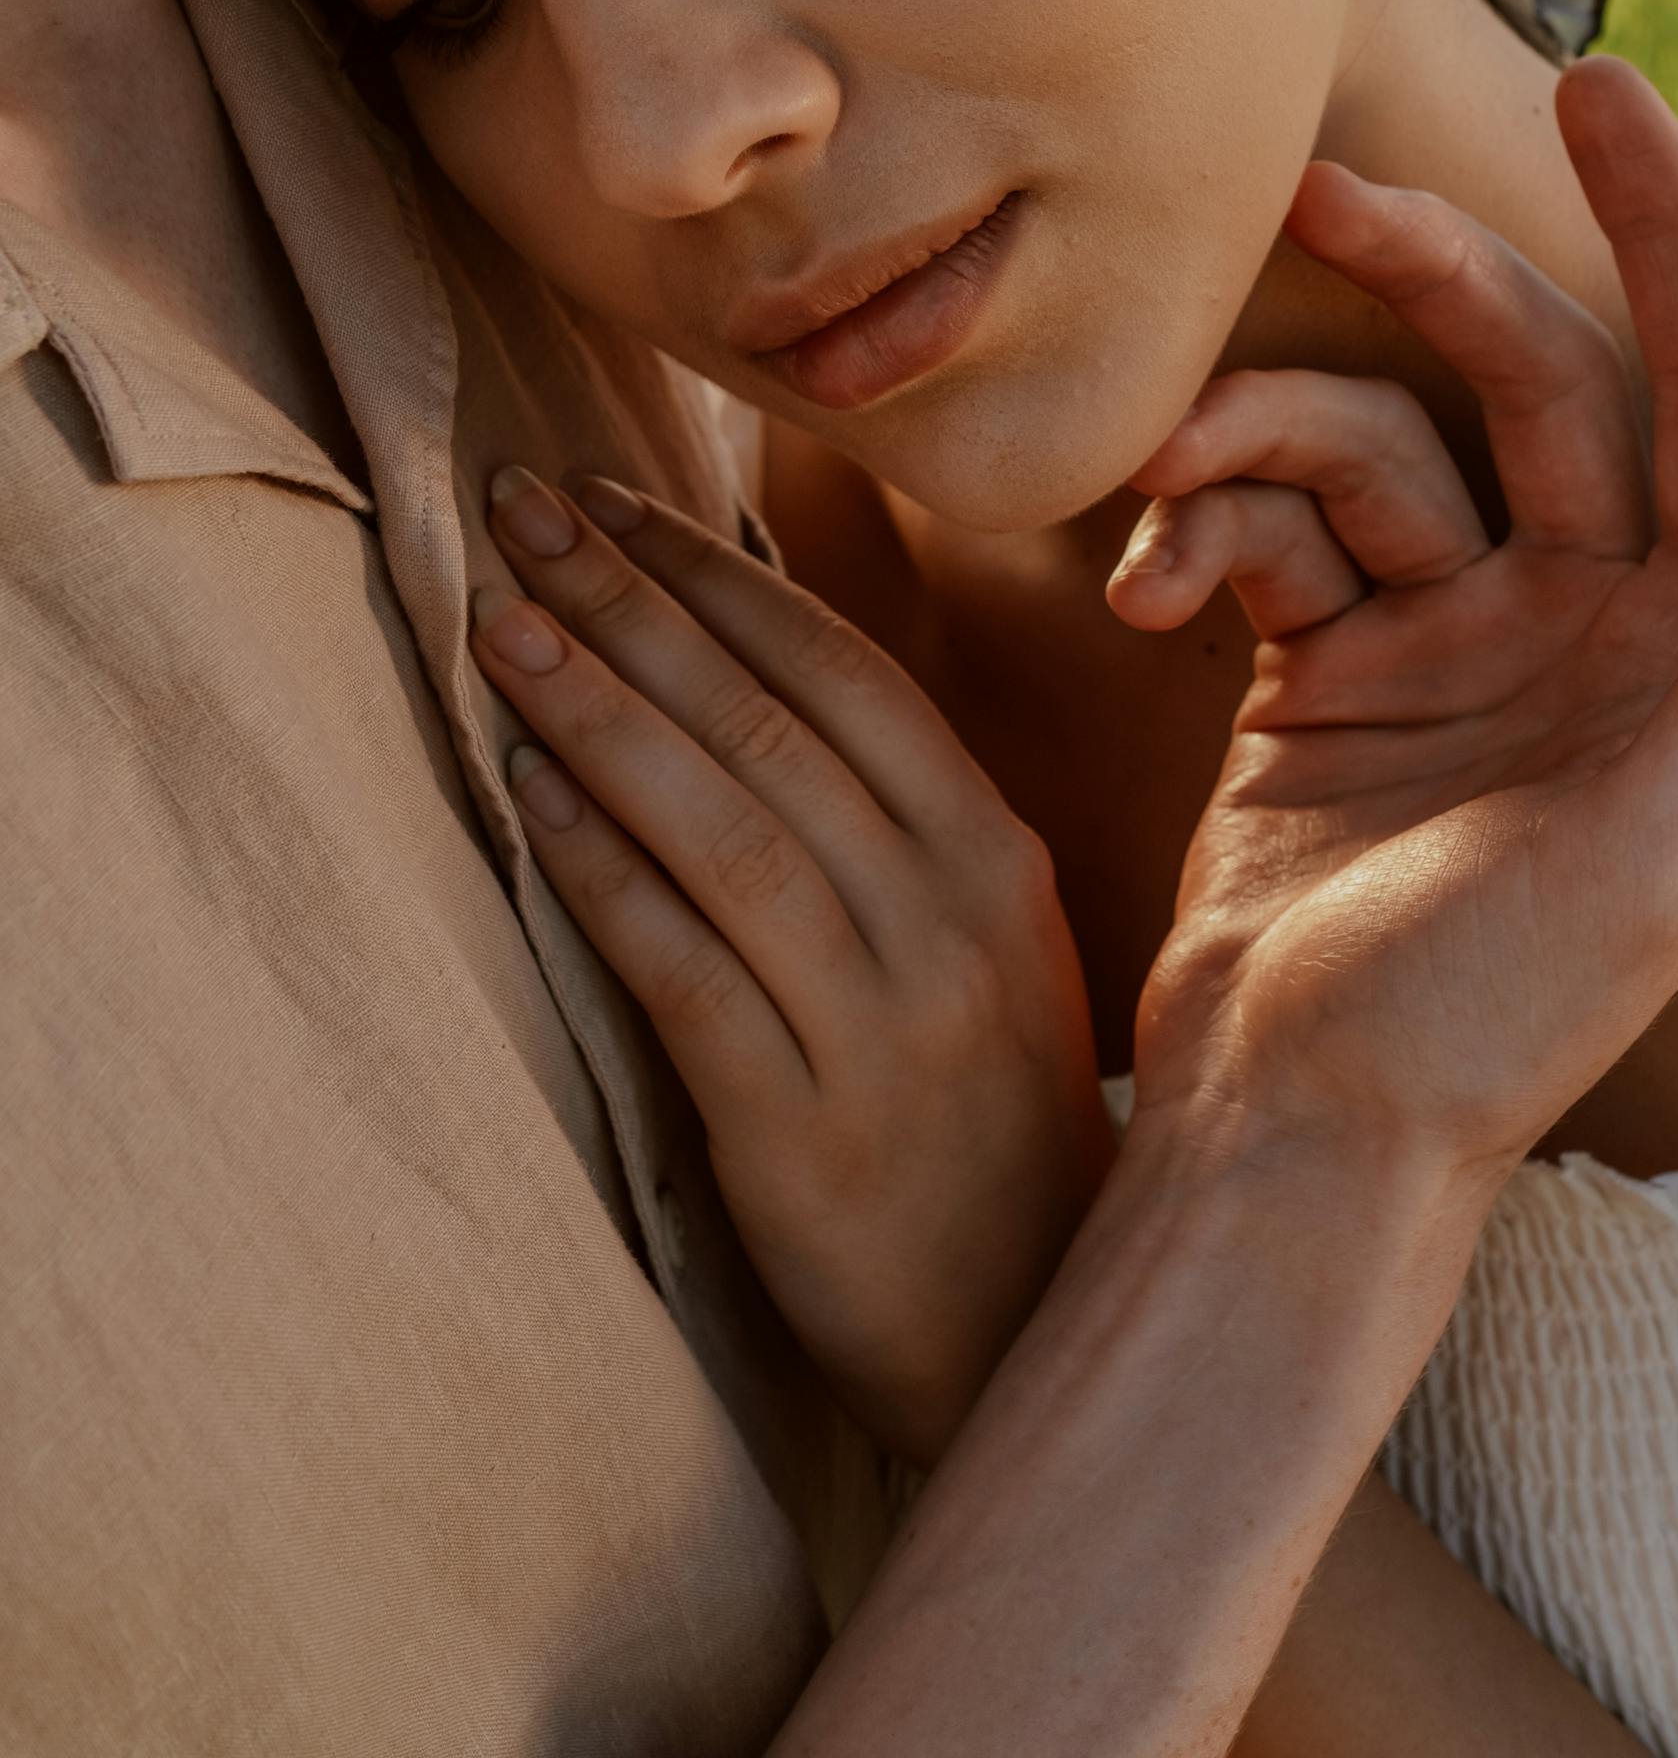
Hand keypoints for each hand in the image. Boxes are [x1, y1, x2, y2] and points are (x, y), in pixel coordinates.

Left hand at [470, 471, 1110, 1466]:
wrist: (1033, 1321)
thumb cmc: (977, 1111)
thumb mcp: (980, 941)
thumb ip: (886, 817)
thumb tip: (729, 667)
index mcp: (991, 848)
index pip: (838, 667)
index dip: (712, 572)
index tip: (606, 499)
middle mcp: (947, 913)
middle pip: (767, 719)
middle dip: (631, 601)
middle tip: (521, 509)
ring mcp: (883, 1021)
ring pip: (723, 822)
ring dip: (600, 710)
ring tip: (501, 626)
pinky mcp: (803, 1129)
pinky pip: (686, 969)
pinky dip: (604, 870)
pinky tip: (530, 794)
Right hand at [1111, 59, 1677, 1178]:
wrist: (1290, 1123)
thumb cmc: (1490, 1017)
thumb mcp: (1666, 846)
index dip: (1670, 237)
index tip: (1596, 86)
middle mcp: (1581, 619)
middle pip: (1523, 380)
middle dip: (1428, 275)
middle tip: (1322, 195)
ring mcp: (1447, 633)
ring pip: (1361, 446)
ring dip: (1256, 441)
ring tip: (1160, 482)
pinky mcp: (1320, 660)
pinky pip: (1264, 532)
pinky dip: (1199, 532)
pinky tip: (1145, 593)